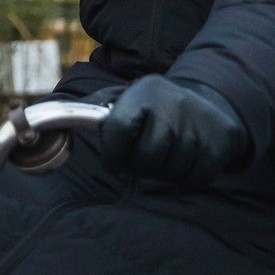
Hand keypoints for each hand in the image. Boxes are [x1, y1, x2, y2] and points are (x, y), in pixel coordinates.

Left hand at [98, 75, 247, 188]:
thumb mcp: (127, 96)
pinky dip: (186, 182)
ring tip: (162, 161)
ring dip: (163, 175)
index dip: (112, 155)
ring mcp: (199, 124)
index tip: (114, 163)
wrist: (212, 100)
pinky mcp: (220, 142)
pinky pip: (196, 178)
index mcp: (144, 92)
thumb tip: (53, 117)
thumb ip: (94, 109)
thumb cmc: (155, 107)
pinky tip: (181, 169)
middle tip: (140, 165)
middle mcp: (172, 105)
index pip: (118, 130)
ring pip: (171, 171)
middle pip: (147, 157)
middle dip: (139, 168)